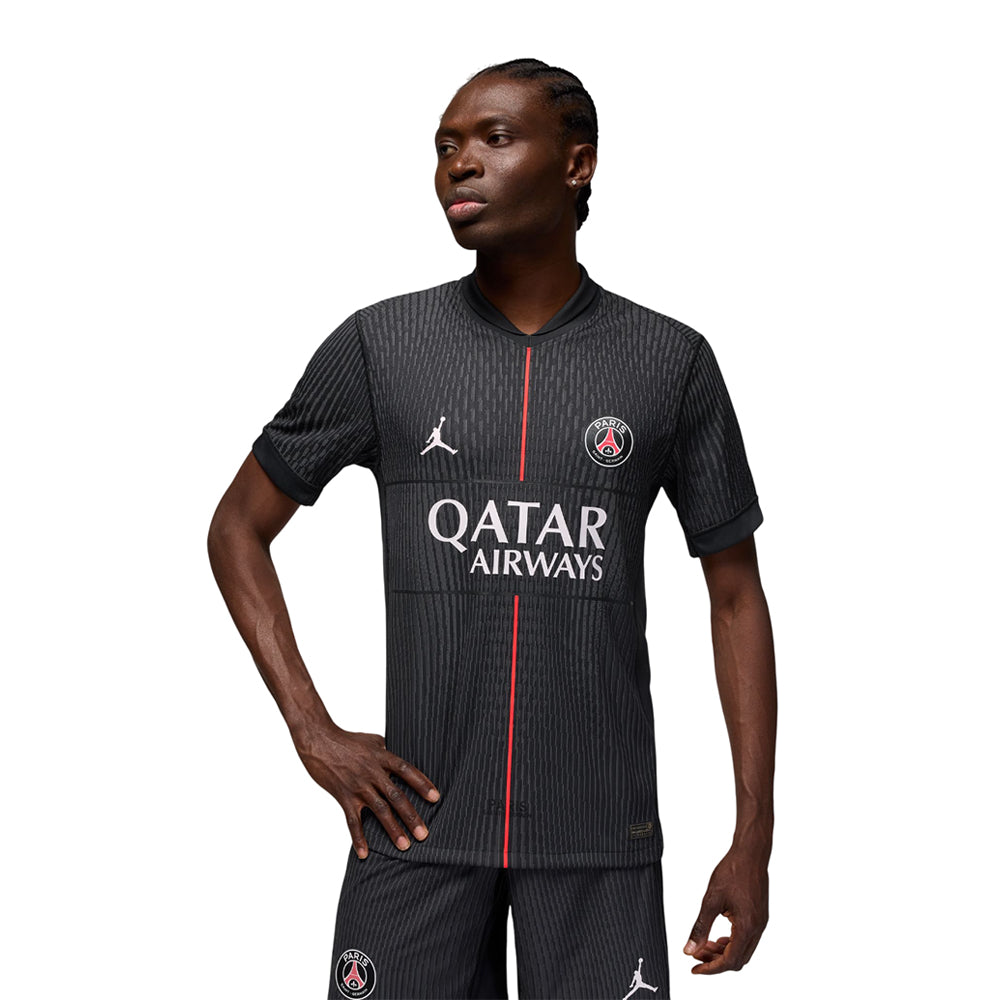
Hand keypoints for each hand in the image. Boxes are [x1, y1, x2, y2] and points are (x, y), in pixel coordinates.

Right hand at [292, 723, 439, 858]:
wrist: (319, 741)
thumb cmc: (346, 740)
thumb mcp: (372, 740)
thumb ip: (387, 752)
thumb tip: (399, 763)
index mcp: (381, 757)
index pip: (406, 770)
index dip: (421, 783)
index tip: (435, 798)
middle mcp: (372, 773)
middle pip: (396, 796)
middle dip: (411, 816)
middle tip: (423, 834)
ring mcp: (358, 786)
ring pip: (379, 810)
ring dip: (393, 829)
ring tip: (404, 845)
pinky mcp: (344, 797)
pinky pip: (353, 821)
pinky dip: (358, 838)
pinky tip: (364, 853)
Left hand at [683, 844, 768, 973]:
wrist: (750, 854)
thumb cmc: (732, 872)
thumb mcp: (711, 900)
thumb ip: (700, 927)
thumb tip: (690, 949)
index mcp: (747, 928)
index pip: (729, 961)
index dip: (711, 968)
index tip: (694, 969)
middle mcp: (757, 929)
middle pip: (737, 960)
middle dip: (716, 962)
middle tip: (696, 956)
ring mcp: (760, 923)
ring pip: (743, 951)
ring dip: (723, 953)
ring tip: (704, 946)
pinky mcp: (759, 917)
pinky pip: (746, 939)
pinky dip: (731, 943)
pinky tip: (717, 937)